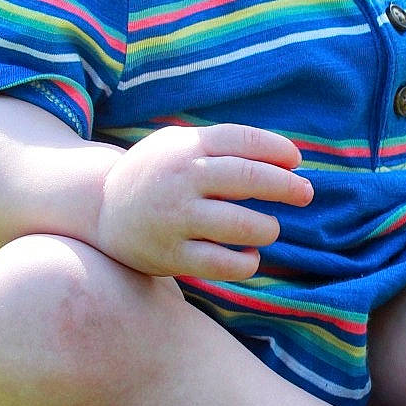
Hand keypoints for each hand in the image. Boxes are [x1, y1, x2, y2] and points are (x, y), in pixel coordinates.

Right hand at [95, 123, 312, 281]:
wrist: (101, 208)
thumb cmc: (158, 174)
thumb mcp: (179, 145)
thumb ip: (223, 146)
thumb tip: (287, 159)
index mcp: (187, 146)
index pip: (243, 140)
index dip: (277, 149)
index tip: (296, 161)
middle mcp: (182, 179)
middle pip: (249, 178)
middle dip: (287, 186)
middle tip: (305, 193)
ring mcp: (176, 219)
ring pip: (242, 226)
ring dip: (267, 227)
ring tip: (269, 228)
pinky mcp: (172, 255)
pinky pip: (224, 265)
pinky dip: (246, 263)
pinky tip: (249, 256)